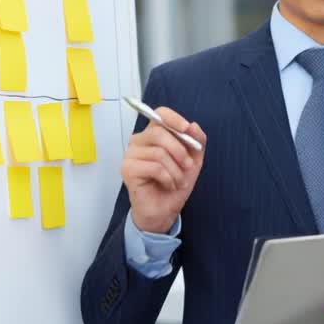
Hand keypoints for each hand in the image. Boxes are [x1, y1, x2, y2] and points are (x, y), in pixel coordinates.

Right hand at [120, 107, 206, 234]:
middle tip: (188, 166)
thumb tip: (193, 125)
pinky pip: (154, 167)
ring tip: (179, 180)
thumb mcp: (194, 160)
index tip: (186, 129)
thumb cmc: (175, 182)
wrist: (165, 210)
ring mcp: (130, 155)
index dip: (173, 119)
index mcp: (153, 134)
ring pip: (158, 152)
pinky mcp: (127, 169)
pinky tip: (169, 185)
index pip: (159, 114)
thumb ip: (196, 141)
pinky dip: (168, 178)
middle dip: (180, 150)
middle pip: (159, 132)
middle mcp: (139, 141)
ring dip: (176, 170)